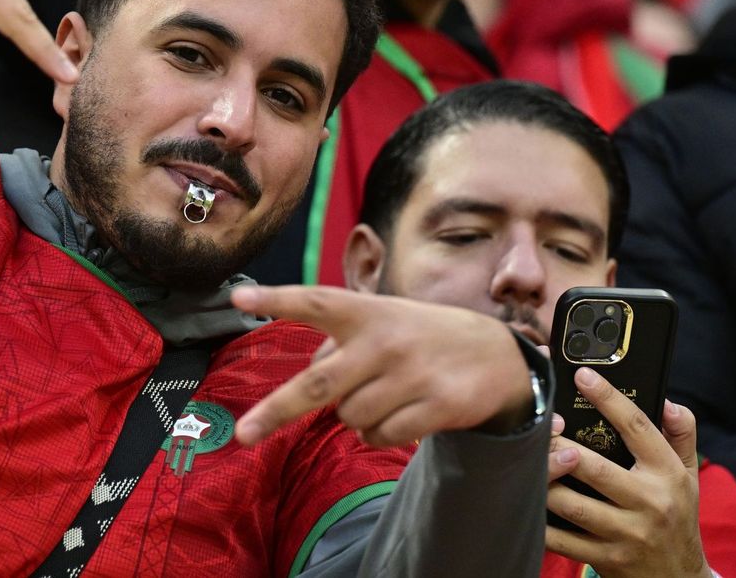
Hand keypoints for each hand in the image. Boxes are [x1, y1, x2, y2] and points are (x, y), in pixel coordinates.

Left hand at [228, 285, 532, 447]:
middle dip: (275, 411)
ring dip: (356, 417)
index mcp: (368, 312)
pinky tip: (405, 414)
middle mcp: (385, 340)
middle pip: (318, 383)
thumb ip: (342, 345)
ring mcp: (411, 374)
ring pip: (350, 418)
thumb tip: (307, 383)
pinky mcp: (436, 405)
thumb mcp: (384, 322)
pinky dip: (382, 434)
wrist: (497, 355)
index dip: (276, 299)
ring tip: (387, 396)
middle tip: (242, 434)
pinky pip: (381, 437)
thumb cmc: (422, 336)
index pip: (316, 302)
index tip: (238, 298)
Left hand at [545, 368, 709, 577]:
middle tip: (540, 426)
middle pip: (596, 469)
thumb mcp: (688, 473)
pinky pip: (564, 540)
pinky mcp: (607, 558)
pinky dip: (541, 522)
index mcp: (667, 474)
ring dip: (545, 483)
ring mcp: (627, 534)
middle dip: (561, 446)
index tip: (583, 375)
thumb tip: (666, 401)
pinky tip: (525, 502)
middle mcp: (649, 503)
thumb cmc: (678, 515)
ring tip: (526, 461)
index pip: (637, 428)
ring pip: (574, 505)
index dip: (608, 399)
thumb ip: (681, 434)